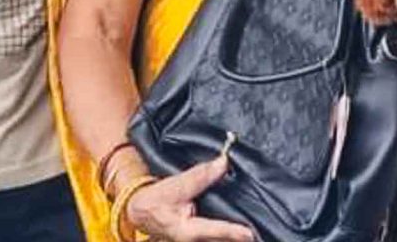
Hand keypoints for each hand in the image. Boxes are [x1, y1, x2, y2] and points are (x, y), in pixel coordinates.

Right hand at [125, 154, 253, 241]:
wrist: (140, 212)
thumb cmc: (156, 200)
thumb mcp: (176, 185)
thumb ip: (201, 175)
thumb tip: (223, 162)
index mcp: (187, 231)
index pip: (215, 230)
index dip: (233, 232)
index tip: (249, 233)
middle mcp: (194, 241)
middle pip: (223, 240)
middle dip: (239, 236)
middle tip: (256, 229)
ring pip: (221, 241)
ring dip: (233, 235)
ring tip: (250, 229)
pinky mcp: (200, 239)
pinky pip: (217, 238)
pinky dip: (227, 233)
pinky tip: (238, 229)